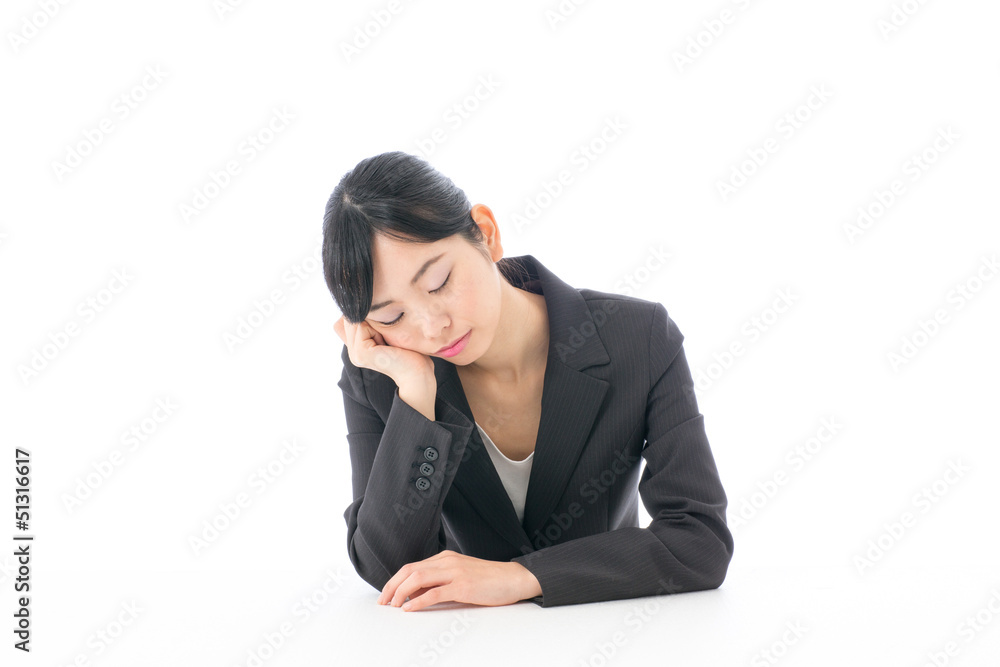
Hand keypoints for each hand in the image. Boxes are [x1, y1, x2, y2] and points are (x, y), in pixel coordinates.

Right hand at [334, 315, 434, 385]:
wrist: (419, 372)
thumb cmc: (409, 351)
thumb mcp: (387, 331)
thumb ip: (371, 321)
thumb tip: (363, 302)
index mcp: (357, 347)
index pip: (348, 318)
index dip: (364, 315)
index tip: (384, 328)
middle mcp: (352, 352)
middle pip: (350, 317)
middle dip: (370, 318)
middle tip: (387, 337)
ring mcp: (355, 354)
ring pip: (355, 320)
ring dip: (374, 323)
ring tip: (387, 341)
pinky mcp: (361, 353)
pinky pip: (361, 326)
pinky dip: (376, 329)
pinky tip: (387, 344)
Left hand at [375, 550, 541, 611]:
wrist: (514, 578)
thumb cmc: (489, 580)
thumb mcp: (460, 576)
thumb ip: (440, 582)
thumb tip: (414, 595)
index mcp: (445, 558)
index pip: (412, 566)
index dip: (395, 580)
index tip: (385, 595)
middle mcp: (447, 561)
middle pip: (410, 570)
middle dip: (392, 586)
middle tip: (382, 602)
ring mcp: (455, 572)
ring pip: (418, 579)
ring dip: (400, 593)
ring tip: (393, 606)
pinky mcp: (463, 586)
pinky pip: (434, 593)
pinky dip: (418, 601)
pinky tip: (409, 608)